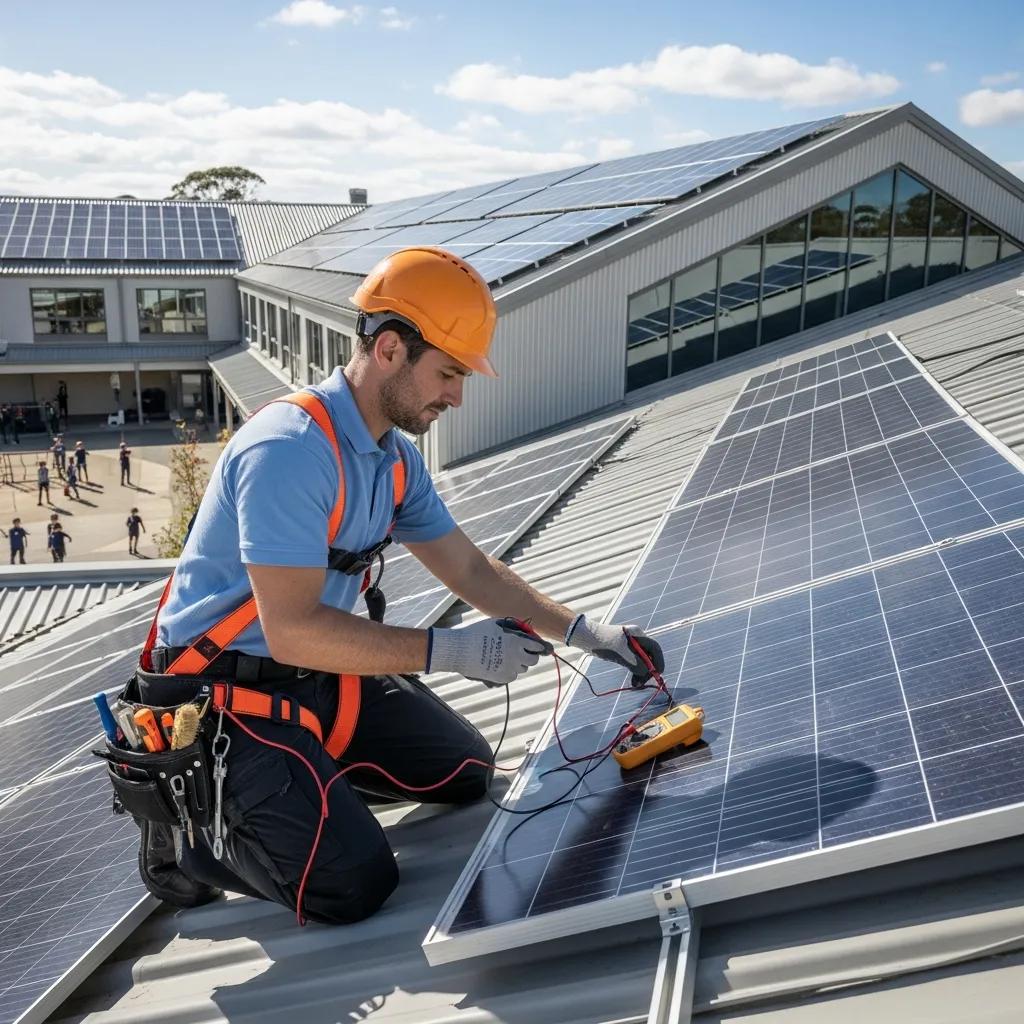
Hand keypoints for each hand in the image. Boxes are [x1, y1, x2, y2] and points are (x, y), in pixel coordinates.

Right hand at [427, 619, 552, 686]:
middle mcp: (516, 656)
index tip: (540, 647)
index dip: (539, 646)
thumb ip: (515, 628)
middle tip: (521, 652)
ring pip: (522, 668)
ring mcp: (509, 668)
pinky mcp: (501, 678)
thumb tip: (528, 633)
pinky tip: (498, 664)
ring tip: (503, 656)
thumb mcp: (498, 623)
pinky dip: (508, 671)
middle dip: (529, 655)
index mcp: (517, 640)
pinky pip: (512, 675)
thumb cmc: (477, 632)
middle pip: (533, 660)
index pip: (538, 646)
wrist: (460, 650)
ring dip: (517, 663)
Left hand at [565, 614, 664, 682]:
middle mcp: (636, 639)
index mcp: (637, 635)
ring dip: (641, 673)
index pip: (655, 648)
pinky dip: (634, 671)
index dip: (659, 661)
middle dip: (648, 670)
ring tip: (636, 685)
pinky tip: (633, 681)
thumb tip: (647, 673)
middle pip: (649, 656)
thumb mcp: (621, 653)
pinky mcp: (622, 652)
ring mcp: (629, 645)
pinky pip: (633, 663)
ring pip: (641, 661)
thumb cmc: (603, 642)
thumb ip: (635, 663)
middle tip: (643, 683)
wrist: (585, 637)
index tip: (658, 674)